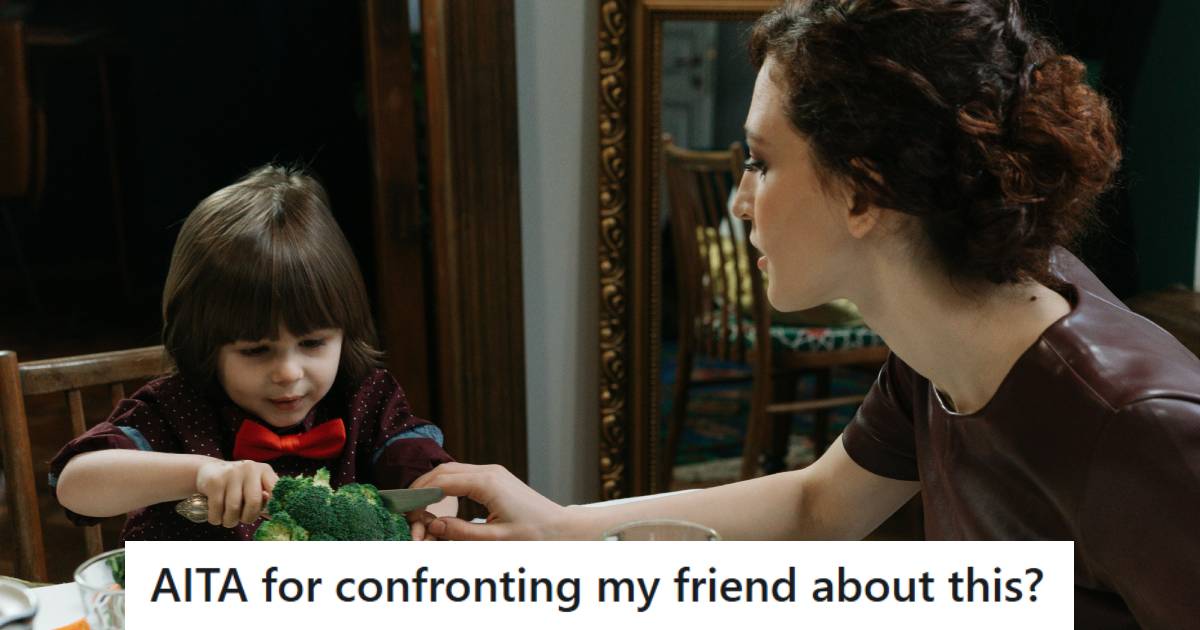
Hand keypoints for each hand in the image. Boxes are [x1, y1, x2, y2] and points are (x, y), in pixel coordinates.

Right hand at [195, 459, 277, 527]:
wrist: (208, 470)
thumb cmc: (236, 484)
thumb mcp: (253, 485)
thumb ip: (264, 498)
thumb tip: (271, 514)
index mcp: (264, 470)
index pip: (276, 489)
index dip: (274, 505)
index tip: (269, 516)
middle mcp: (250, 469)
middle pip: (254, 502)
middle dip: (248, 518)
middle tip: (243, 520)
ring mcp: (231, 473)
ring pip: (234, 508)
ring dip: (230, 521)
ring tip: (228, 519)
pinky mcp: (215, 481)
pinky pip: (217, 509)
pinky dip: (216, 519)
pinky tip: (217, 516)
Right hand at [409, 463, 568, 539]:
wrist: (562, 530)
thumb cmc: (535, 536)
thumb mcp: (495, 540)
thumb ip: (460, 533)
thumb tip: (431, 526)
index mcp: (488, 483)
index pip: (441, 481)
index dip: (419, 497)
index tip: (407, 515)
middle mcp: (489, 472)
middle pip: (442, 472)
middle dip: (421, 491)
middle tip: (408, 515)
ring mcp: (492, 473)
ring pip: (450, 472)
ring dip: (432, 490)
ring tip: (420, 513)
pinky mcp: (495, 480)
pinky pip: (462, 478)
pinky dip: (445, 489)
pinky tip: (438, 507)